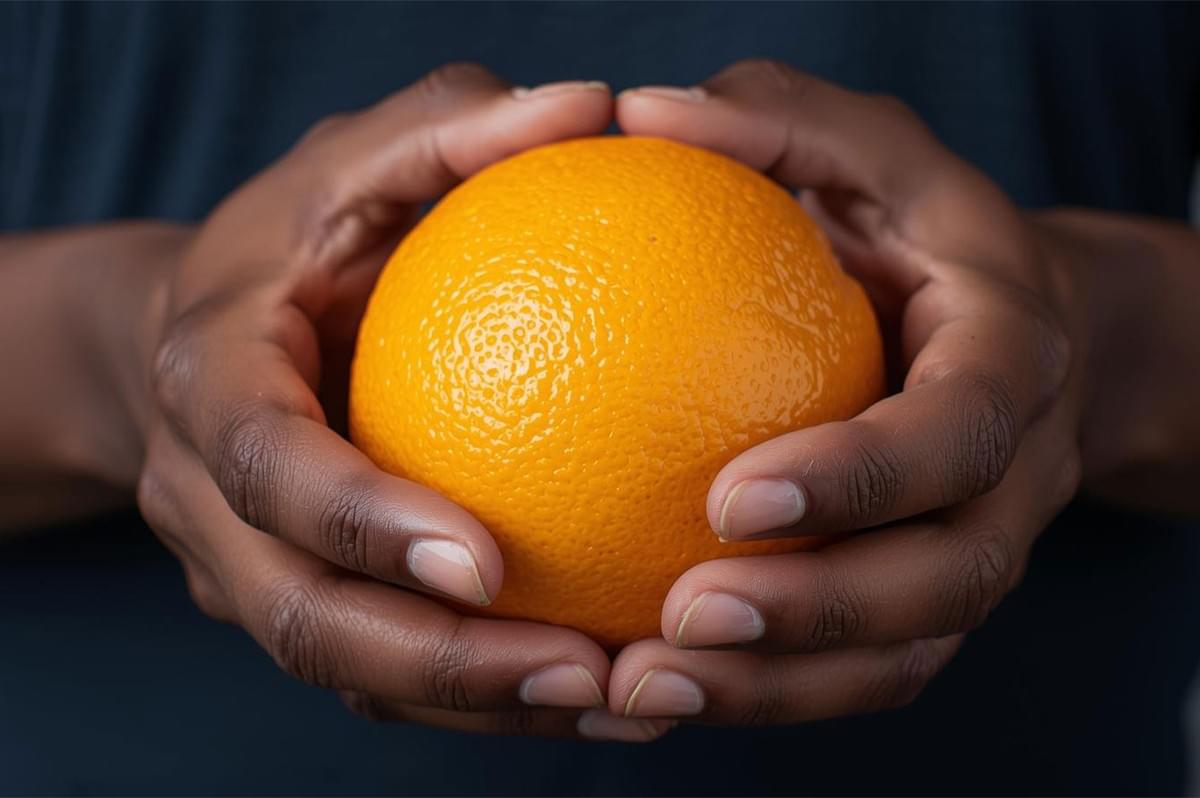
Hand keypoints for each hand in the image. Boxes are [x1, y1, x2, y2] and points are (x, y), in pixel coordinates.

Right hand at [132, 64, 667, 740]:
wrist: (192, 331)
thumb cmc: (291, 233)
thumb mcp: (352, 159)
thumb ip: (452, 131)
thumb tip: (592, 107)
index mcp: (210, 386)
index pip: (270, 471)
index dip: (363, 525)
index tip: (487, 562)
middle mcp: (210, 500)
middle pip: (306, 620)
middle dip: (443, 668)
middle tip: (586, 674)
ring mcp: (244, 567)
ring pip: (349, 673)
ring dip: (479, 706)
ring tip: (618, 700)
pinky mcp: (297, 598)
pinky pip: (384, 673)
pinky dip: (480, 695)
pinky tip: (596, 683)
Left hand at [605, 60, 1085, 722]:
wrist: (1015, 325)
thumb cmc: (920, 228)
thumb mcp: (868, 149)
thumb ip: (774, 121)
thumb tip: (640, 112)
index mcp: (1008, 363)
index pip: (958, 437)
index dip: (864, 480)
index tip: (731, 497)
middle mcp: (1010, 476)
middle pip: (945, 580)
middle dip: (818, 617)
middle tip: (680, 621)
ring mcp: (973, 548)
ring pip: (901, 655)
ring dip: (778, 688)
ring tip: (645, 689)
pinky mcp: (923, 597)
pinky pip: (857, 670)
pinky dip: (765, 693)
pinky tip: (654, 684)